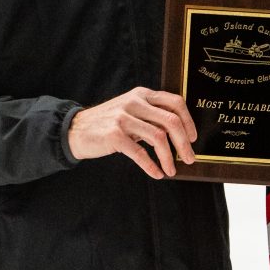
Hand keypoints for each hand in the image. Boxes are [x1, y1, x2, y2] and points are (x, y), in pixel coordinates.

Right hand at [67, 88, 196, 178]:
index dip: (189, 122)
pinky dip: (151, 166)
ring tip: (171, 170)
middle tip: (190, 159)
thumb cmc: (108, 123)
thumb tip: (180, 134)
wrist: (76, 129)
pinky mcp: (114, 135)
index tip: (193, 139)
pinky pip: (140, 153)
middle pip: (171, 121)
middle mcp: (134, 102)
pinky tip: (157, 174)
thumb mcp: (131, 111)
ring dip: (169, 158)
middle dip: (184, 143)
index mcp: (142, 94)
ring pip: (159, 138)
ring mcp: (124, 118)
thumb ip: (151, 116)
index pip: (175, 102)